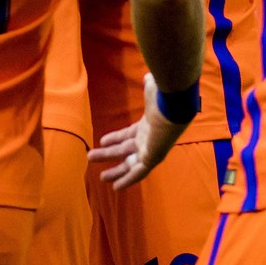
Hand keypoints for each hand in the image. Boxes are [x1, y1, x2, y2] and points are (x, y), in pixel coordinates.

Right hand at [87, 73, 189, 188]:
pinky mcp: (152, 157)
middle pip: (125, 150)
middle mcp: (149, 139)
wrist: (174, 106)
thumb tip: (149, 77)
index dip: (115, 138)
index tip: (101, 140)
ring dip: (116, 171)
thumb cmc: (163, 97)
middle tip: (91, 157)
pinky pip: (138, 172)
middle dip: (108, 155)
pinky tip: (116, 187)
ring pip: (130, 164)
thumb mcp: (152, 90)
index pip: (128, 135)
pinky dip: (127, 180)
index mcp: (148, 126)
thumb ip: (149, 86)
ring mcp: (151, 149)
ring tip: (101, 178)